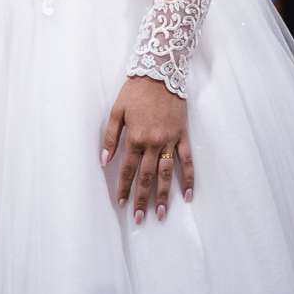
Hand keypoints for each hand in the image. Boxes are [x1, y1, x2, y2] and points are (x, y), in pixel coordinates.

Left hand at [100, 75, 192, 224]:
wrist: (159, 74)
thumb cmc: (135, 91)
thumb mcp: (116, 111)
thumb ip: (110, 136)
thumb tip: (104, 159)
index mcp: (134, 137)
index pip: (127, 169)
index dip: (124, 188)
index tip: (122, 204)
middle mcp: (152, 142)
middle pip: (146, 177)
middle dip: (142, 199)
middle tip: (139, 219)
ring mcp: (170, 141)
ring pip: (166, 174)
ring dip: (164, 196)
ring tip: (161, 215)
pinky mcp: (183, 136)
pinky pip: (187, 161)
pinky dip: (189, 178)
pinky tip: (188, 195)